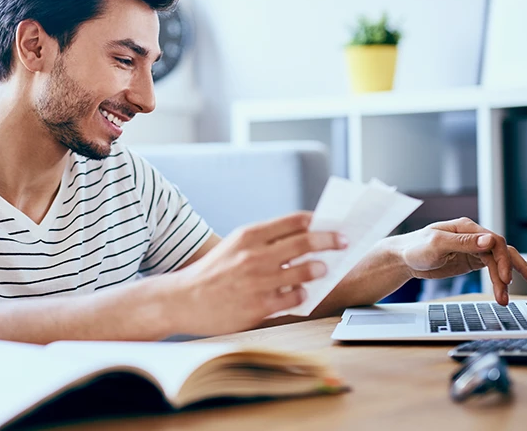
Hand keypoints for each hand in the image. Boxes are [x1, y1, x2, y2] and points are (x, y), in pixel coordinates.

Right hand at [170, 212, 346, 335]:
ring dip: (319, 268)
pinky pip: (294, 297)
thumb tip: (303, 237)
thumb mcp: (234, 245)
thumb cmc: (213, 271)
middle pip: (305, 242)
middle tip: (343, 242)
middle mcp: (255, 255)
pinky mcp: (259, 306)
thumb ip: (265, 241)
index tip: (331, 224)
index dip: (318, 221)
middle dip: (330, 241)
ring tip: (322, 269)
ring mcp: (258, 281)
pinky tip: (301, 293)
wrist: (183, 299)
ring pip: (305, 270)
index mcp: (249, 235)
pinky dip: (302, 294)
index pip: (293, 221)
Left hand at [386, 217, 526, 304]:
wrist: (402, 258)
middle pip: (502, 250)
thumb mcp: (437, 244)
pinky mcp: (471, 261)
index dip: (503, 260)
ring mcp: (473, 249)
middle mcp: (473, 237)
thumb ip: (464, 242)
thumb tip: (489, 239)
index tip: (504, 278)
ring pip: (500, 260)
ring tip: (521, 291)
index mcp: (466, 228)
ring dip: (510, 276)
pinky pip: (493, 267)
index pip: (494, 241)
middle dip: (515, 267)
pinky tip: (515, 281)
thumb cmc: (415, 248)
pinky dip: (504, 275)